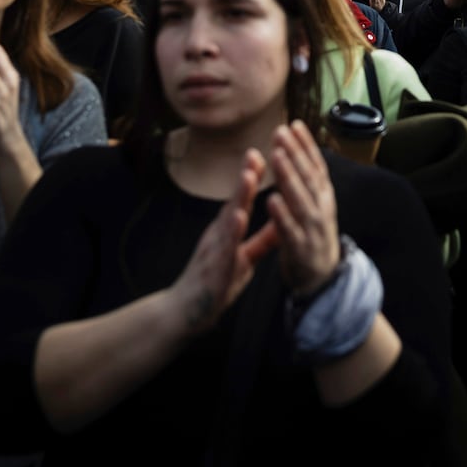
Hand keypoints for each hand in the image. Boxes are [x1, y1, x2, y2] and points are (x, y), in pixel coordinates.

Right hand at [171, 152, 279, 334]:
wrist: (184, 313)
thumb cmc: (215, 283)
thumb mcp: (244, 259)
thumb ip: (262, 241)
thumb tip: (282, 222)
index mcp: (226, 232)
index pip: (240, 200)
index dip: (250, 178)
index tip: (260, 153)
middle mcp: (218, 236)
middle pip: (232, 202)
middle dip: (244, 178)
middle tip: (254, 152)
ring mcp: (214, 252)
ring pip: (227, 221)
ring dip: (238, 198)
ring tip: (248, 175)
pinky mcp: (213, 270)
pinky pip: (224, 250)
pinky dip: (231, 233)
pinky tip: (238, 218)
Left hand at [264, 121, 341, 296]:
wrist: (322, 278)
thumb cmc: (313, 235)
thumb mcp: (316, 205)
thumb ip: (307, 182)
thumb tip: (299, 151)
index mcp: (323, 197)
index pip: (316, 165)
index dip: (306, 145)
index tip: (294, 124)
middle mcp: (321, 208)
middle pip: (308, 177)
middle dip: (294, 153)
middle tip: (280, 132)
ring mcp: (313, 228)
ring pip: (301, 198)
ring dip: (289, 176)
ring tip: (276, 155)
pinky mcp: (301, 249)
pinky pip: (290, 230)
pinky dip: (283, 215)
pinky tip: (271, 199)